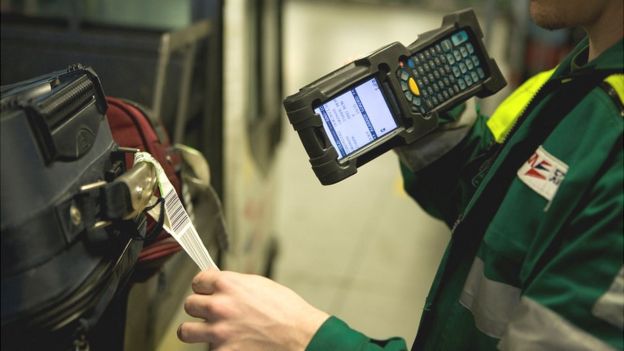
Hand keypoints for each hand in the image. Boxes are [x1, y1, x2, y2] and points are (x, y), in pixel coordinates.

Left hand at [178, 270, 329, 350]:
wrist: (301, 338)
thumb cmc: (288, 312)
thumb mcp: (261, 286)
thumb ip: (236, 286)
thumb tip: (222, 287)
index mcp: (229, 284)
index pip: (198, 281)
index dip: (204, 287)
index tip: (206, 291)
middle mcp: (219, 306)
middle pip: (189, 304)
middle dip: (200, 308)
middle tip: (211, 313)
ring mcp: (218, 332)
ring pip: (186, 331)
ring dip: (196, 331)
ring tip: (211, 332)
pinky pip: (208, 350)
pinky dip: (219, 348)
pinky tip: (234, 345)